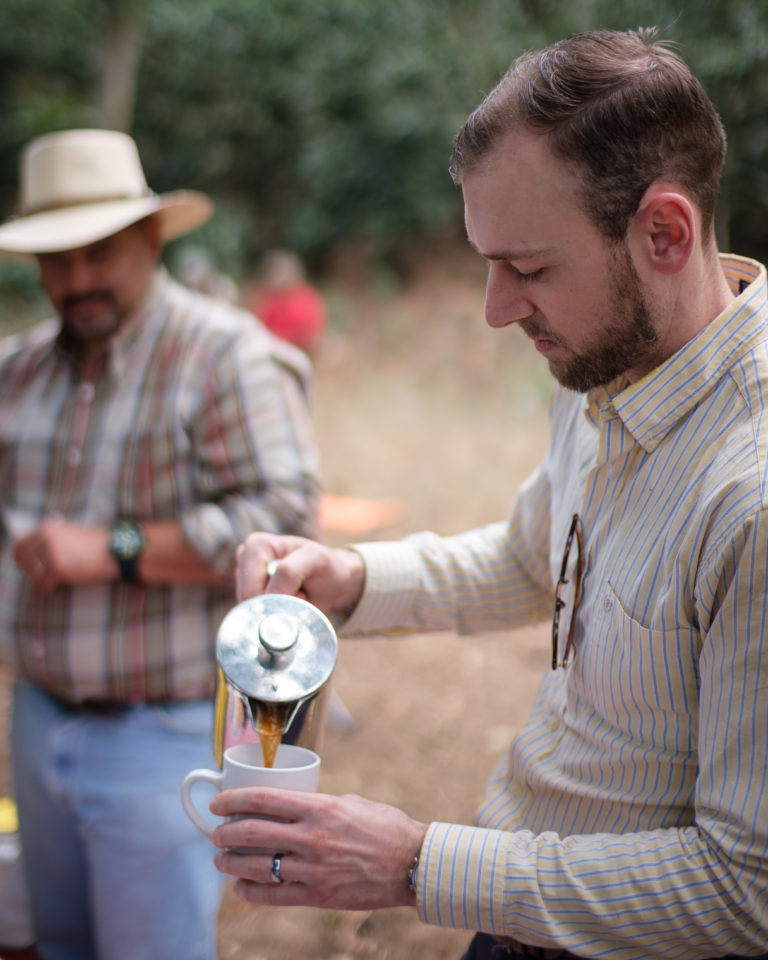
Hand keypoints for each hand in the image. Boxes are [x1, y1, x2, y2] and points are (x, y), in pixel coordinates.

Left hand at [14, 518, 111, 591]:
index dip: (22, 558)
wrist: (113, 551)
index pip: (21, 544)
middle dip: (29, 571)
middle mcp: (46, 538)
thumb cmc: (95, 544)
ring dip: (40, 579)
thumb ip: (52, 538)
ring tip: (49, 583)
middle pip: (23, 559)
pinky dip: (48, 587)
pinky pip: (44, 583)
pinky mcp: (59, 568)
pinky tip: (53, 587)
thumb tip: (34, 551)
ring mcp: (52, 552)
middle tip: (39, 577)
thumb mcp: (70, 533)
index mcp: (47, 528)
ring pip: (33, 573)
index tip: (28, 566)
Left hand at [210, 788, 427, 909]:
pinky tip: (239, 887)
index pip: (263, 799)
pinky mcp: (318, 896)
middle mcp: (311, 837)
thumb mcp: (350, 802)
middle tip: (215, 832)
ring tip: (220, 859)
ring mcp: (313, 869)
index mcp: (319, 807)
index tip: (218, 802)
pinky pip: (273, 896)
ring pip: (256, 866)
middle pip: (252, 832)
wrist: (412, 862)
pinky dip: (251, 891)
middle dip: (225, 832)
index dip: (233, 800)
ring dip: (231, 863)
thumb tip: (291, 807)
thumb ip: (317, 805)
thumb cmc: (384, 826)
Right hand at [236, 533, 365, 614]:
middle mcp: (245, 559)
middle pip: (247, 601)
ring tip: (296, 595)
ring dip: (277, 610)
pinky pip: (257, 615)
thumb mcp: (315, 560)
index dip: (273, 600)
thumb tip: (267, 594)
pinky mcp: (250, 593)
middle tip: (299, 595)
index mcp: (257, 545)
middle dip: (274, 606)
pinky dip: (276, 614)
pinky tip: (289, 601)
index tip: (300, 592)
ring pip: (252, 610)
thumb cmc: (325, 565)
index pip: (250, 588)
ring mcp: (245, 577)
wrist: (333, 580)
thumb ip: (290, 572)